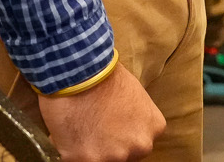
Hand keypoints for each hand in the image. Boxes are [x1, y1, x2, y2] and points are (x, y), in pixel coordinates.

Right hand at [38, 65, 163, 161]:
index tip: (111, 129)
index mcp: (154, 128)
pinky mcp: (87, 160)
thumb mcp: (136, 97)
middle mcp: (139, 146)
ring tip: (82, 129)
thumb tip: (124, 130)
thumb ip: (135, 120)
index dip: (123, 136)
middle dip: (110, 146)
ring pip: (102, 160)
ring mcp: (114, 156)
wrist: (80, 71)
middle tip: (96, 129)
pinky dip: (72, 152)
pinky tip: (70, 134)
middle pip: (124, 155)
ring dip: (91, 150)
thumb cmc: (106, 77)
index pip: (139, 143)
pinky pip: (79, 161)